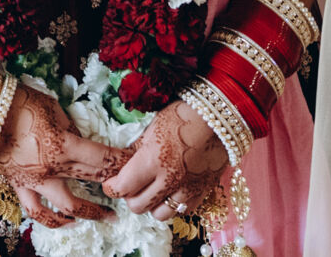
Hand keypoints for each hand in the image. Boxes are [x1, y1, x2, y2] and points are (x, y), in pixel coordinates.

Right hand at [0, 85, 132, 228]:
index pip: (101, 158)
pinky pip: (35, 209)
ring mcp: (34, 180)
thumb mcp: (53, 108)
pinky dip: (51, 219)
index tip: (134, 163)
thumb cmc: (19, 101)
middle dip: (115, 184)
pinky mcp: (18, 185)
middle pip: (92, 180)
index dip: (121, 162)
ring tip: (104, 217)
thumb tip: (79, 140)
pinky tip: (64, 222)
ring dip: (89, 213)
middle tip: (130, 188)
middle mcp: (51, 168)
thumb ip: (69, 127)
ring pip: (66, 207)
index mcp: (62, 145)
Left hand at [102, 100, 228, 219]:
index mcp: (152, 160)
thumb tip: (124, 164)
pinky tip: (172, 190)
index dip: (112, 187)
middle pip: (138, 206)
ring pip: (160, 214)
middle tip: (131, 186)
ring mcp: (188, 189)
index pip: (123, 187)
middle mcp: (169, 179)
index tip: (110, 184)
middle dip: (129, 197)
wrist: (220, 117)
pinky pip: (182, 210)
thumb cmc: (183, 115)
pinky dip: (174, 205)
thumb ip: (137, 150)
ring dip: (152, 205)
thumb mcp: (153, 128)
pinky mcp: (203, 192)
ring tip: (152, 190)